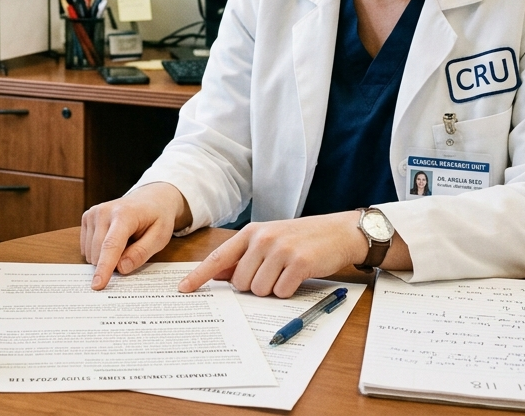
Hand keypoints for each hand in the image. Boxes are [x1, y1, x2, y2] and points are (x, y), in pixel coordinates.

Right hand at [81, 182, 191, 289]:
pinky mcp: (87, 218)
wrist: (150, 199)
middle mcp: (104, 211)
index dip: (104, 267)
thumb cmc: (157, 219)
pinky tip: (112, 240)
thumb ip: (141, 252)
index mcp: (124, 214)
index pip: (111, 245)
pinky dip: (99, 252)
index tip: (98, 285)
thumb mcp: (160, 236)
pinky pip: (87, 248)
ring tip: (124, 242)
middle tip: (132, 250)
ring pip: (91, 253)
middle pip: (99, 253)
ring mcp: (93, 214)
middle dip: (113, 263)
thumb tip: (122, 268)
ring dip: (106, 257)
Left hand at [178, 211, 372, 297]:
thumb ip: (243, 257)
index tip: (183, 288)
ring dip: (272, 289)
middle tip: (273, 273)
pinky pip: (281, 291)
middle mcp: (263, 239)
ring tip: (287, 273)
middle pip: (239, 282)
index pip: (218, 257)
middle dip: (254, 286)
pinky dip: (289, 291)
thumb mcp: (269, 240)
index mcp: (251, 233)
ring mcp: (280, 250)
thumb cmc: (302, 239)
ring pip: (259, 290)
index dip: (199, 275)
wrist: (340, 232)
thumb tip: (218, 274)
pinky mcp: (299, 263)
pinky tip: (299, 276)